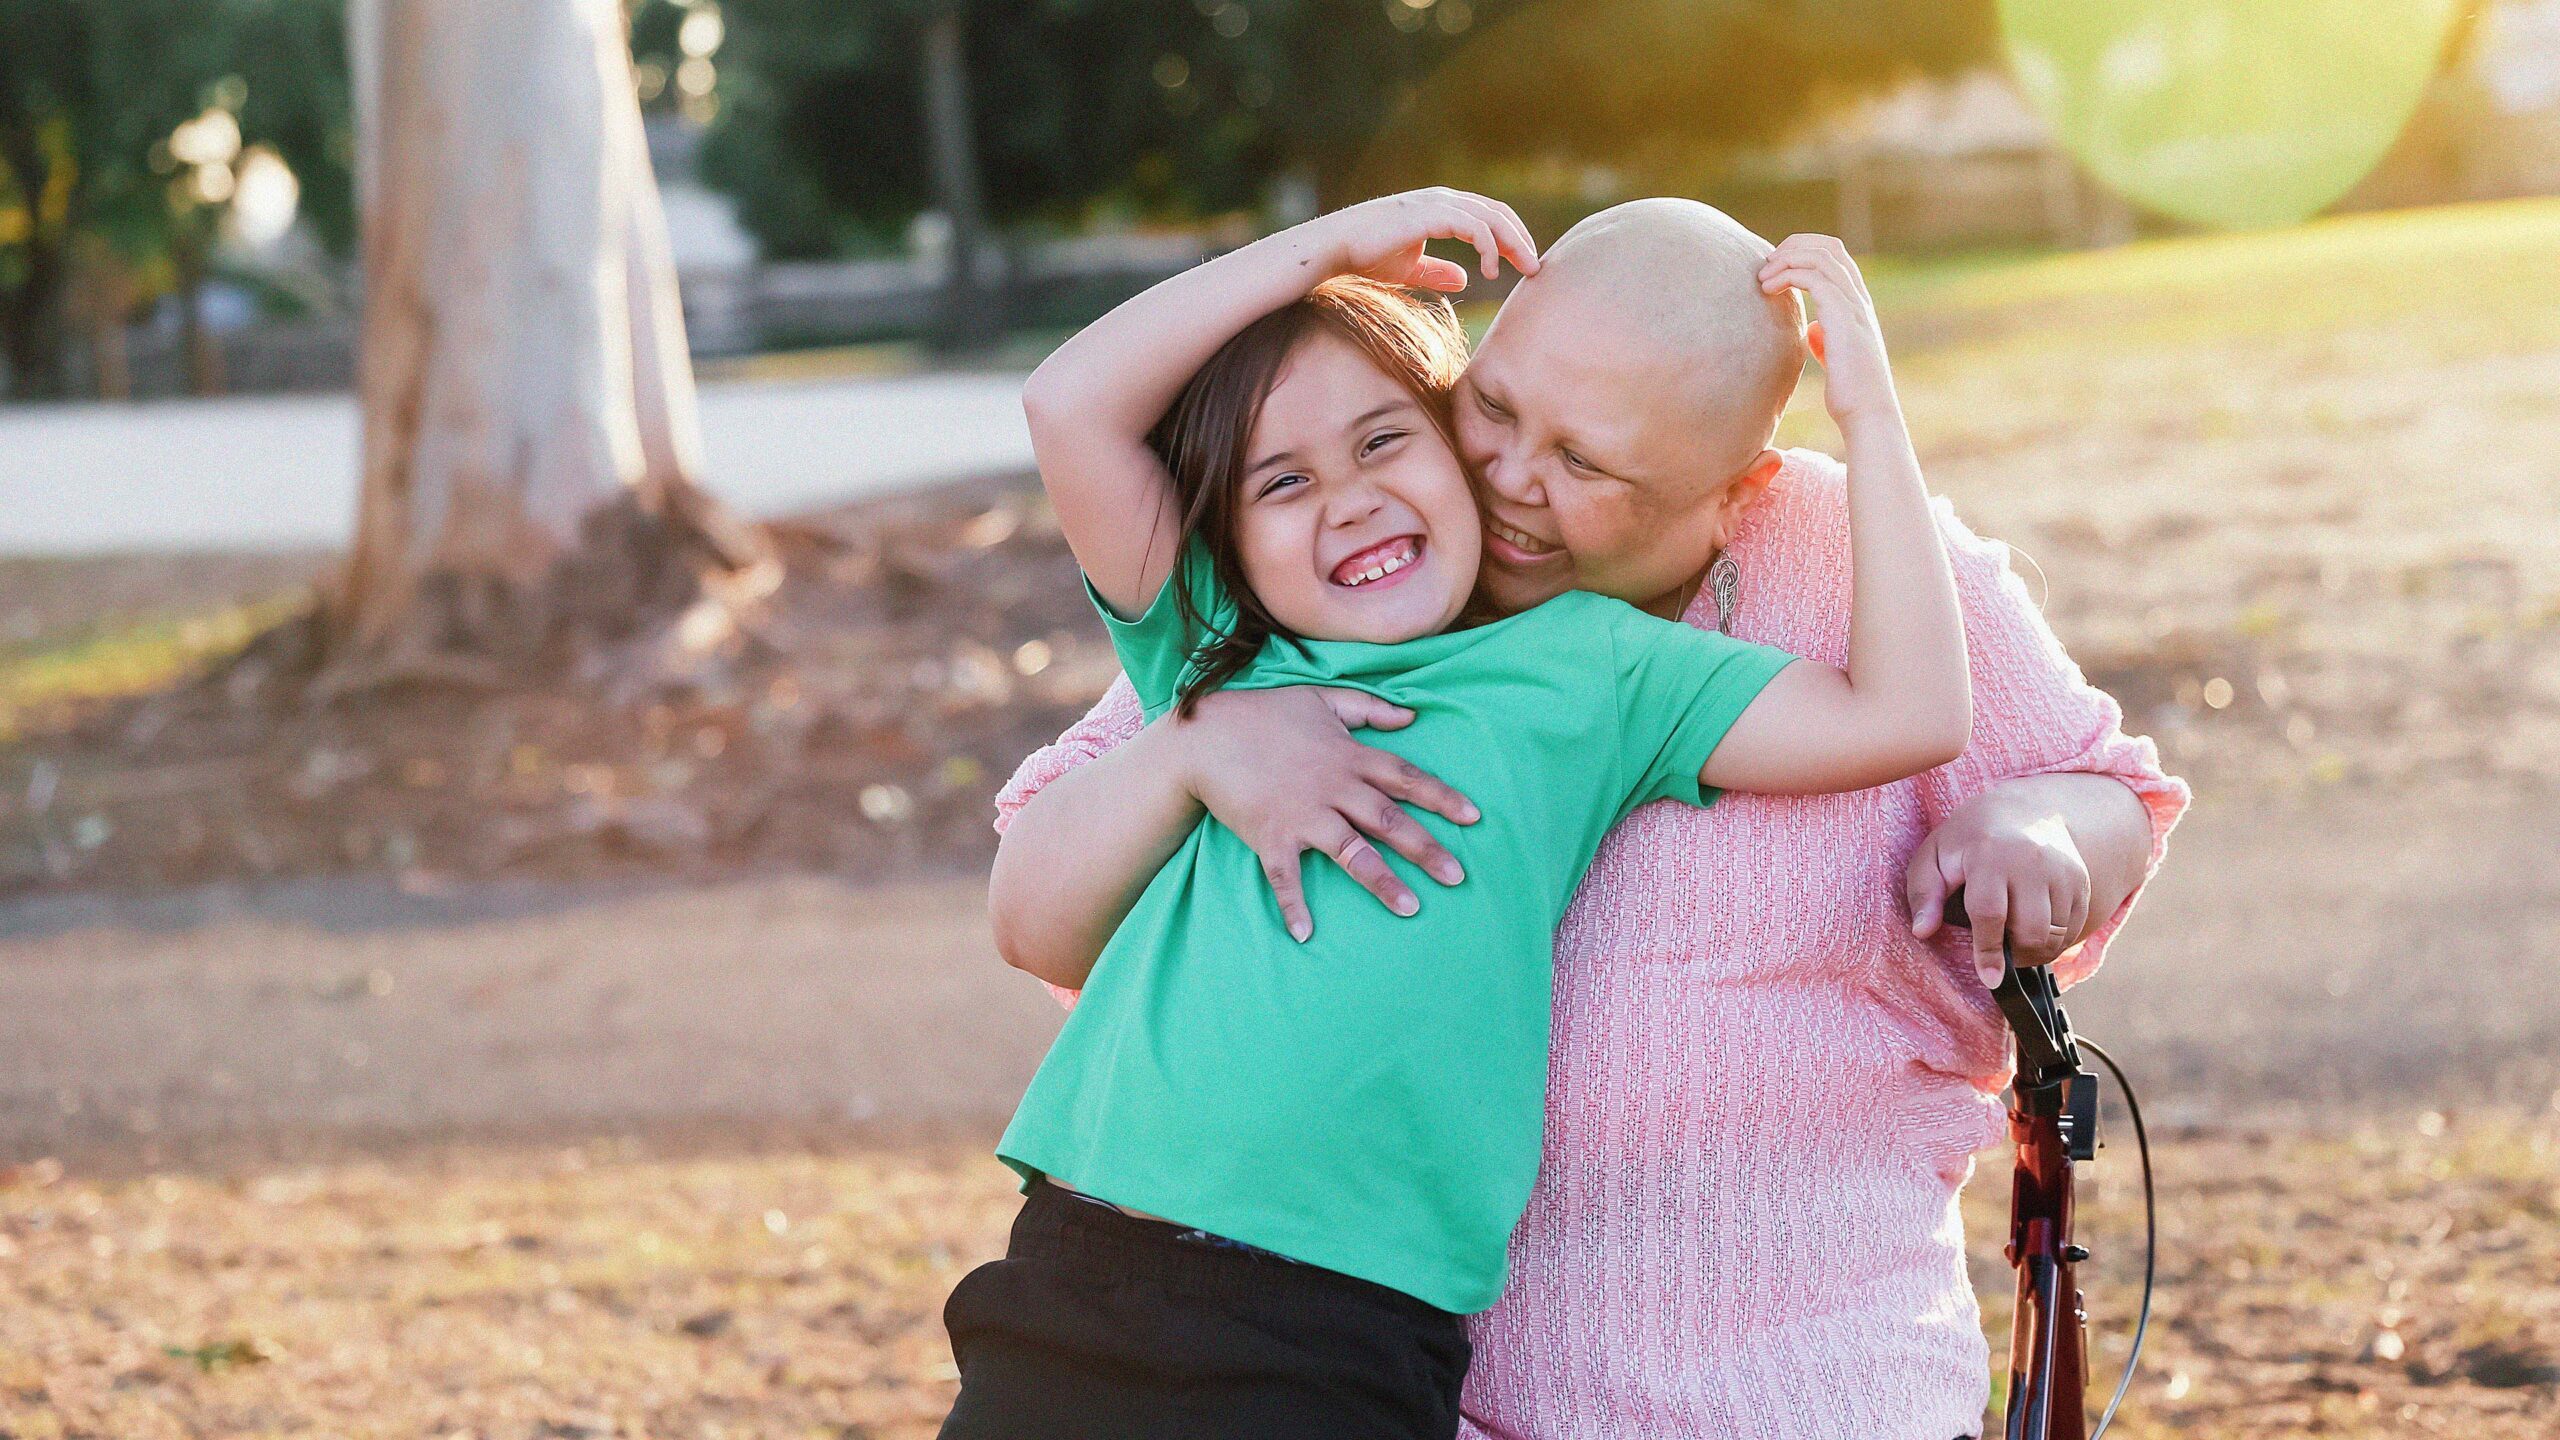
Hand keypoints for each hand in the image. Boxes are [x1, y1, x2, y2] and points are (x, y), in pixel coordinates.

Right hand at [1170, 685, 1478, 941]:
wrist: (1205, 735)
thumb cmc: (1264, 714)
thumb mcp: (1321, 699)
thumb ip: (1369, 708)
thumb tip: (1412, 715)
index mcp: (1349, 756)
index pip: (1406, 777)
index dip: (1441, 797)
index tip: (1474, 818)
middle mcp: (1333, 787)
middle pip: (1388, 819)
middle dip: (1426, 848)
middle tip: (1458, 876)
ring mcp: (1302, 814)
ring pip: (1351, 851)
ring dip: (1382, 880)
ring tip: (1411, 908)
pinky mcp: (1270, 836)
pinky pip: (1286, 877)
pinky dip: (1294, 905)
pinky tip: (1305, 934)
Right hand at [1313, 188, 1539, 292]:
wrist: (1335, 247)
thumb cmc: (1365, 256)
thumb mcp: (1409, 268)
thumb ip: (1437, 272)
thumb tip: (1466, 279)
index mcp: (1441, 207)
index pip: (1488, 216)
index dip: (1510, 237)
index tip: (1523, 263)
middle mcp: (1443, 200)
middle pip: (1497, 214)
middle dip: (1520, 240)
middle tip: (1536, 268)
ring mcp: (1437, 204)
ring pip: (1491, 218)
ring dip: (1514, 244)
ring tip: (1526, 270)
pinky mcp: (1431, 214)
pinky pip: (1474, 227)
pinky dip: (1489, 248)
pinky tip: (1491, 271)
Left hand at [1758, 234, 1899, 431]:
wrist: (1868, 415)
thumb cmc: (1850, 394)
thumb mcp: (1836, 358)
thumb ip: (1827, 338)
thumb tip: (1812, 328)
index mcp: (1857, 305)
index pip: (1835, 256)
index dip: (1803, 250)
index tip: (1775, 266)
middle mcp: (1859, 300)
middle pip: (1829, 247)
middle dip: (1793, 246)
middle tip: (1766, 265)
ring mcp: (1855, 307)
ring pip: (1822, 257)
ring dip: (1786, 260)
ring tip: (1762, 277)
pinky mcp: (1845, 319)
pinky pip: (1816, 279)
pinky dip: (1789, 275)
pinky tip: (1768, 290)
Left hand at [1905, 793, 2093, 987]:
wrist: (2021, 810)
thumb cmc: (1969, 838)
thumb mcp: (1934, 856)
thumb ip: (1923, 893)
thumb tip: (1922, 931)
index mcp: (1989, 854)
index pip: (1990, 912)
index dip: (1988, 950)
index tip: (1989, 978)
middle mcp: (2032, 860)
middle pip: (2030, 930)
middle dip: (2014, 953)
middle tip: (1999, 954)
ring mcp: (2062, 870)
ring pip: (2056, 934)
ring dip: (2035, 951)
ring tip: (2014, 944)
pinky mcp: (2080, 880)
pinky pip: (2074, 928)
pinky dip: (2055, 942)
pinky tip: (2035, 934)